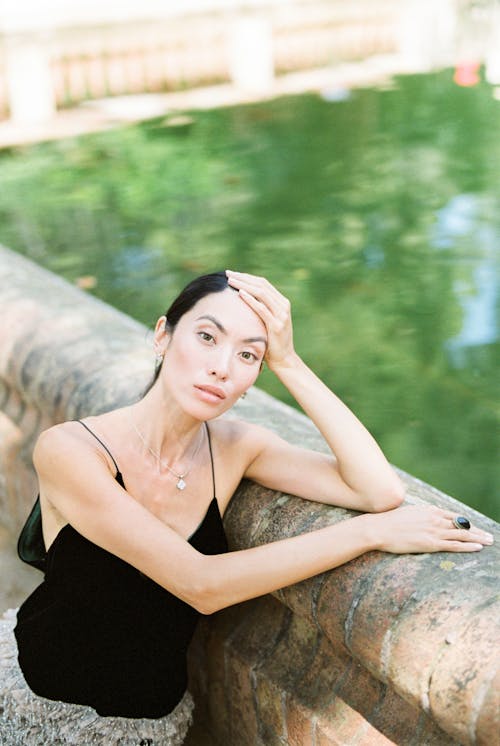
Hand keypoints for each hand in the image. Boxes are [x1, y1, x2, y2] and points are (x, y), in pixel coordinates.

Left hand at [225, 270, 295, 370]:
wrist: (283, 359)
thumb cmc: (272, 341)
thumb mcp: (267, 321)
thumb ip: (261, 310)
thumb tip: (243, 298)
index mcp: (282, 302)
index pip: (263, 283)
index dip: (247, 277)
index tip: (233, 274)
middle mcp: (283, 306)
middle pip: (261, 285)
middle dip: (243, 278)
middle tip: (228, 273)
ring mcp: (281, 315)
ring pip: (261, 293)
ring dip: (244, 285)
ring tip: (231, 281)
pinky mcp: (277, 325)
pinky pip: (262, 309)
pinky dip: (251, 300)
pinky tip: (240, 294)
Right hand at [366, 505, 493, 553]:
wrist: (378, 528)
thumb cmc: (389, 522)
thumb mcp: (408, 513)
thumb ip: (420, 516)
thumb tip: (426, 518)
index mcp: (429, 510)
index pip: (453, 516)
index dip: (466, 523)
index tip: (475, 527)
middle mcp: (434, 518)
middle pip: (461, 525)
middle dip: (477, 531)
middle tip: (489, 535)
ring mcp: (434, 530)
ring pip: (462, 534)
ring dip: (478, 538)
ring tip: (489, 541)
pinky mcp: (431, 543)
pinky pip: (454, 545)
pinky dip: (467, 546)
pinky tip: (477, 547)